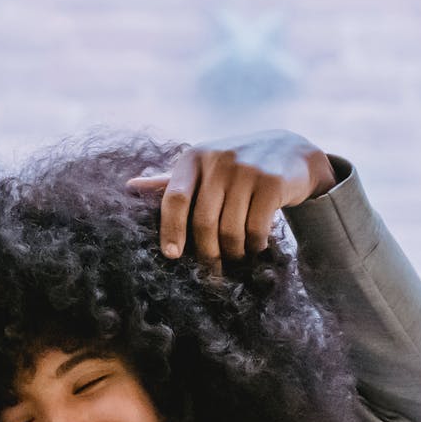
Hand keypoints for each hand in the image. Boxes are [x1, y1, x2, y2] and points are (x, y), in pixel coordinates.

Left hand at [129, 130, 337, 262]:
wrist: (291, 151)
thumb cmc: (237, 166)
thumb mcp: (205, 167)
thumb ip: (171, 181)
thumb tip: (129, 186)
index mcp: (194, 157)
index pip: (175, 199)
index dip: (171, 230)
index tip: (172, 256)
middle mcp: (218, 160)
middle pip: (204, 222)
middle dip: (207, 253)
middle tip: (212, 270)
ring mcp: (247, 169)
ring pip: (231, 230)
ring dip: (234, 253)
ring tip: (237, 255)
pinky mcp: (272, 182)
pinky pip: (256, 229)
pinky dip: (255, 245)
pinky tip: (256, 245)